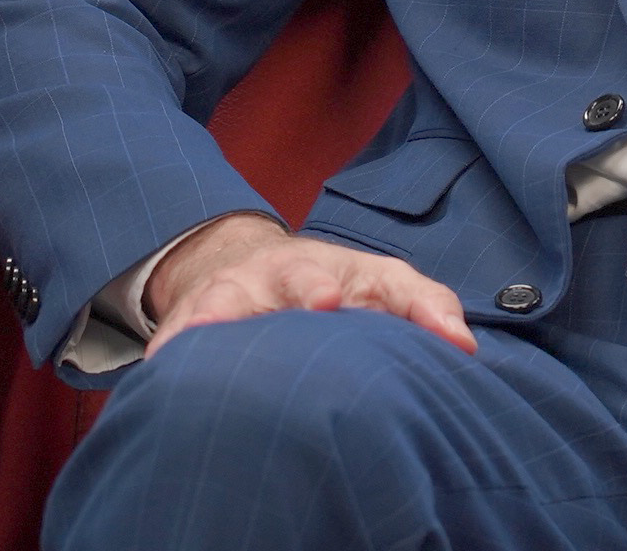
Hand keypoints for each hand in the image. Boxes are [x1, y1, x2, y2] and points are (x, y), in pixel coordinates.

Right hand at [142, 213, 476, 356]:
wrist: (249, 261)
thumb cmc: (332, 284)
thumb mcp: (381, 286)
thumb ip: (425, 308)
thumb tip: (465, 347)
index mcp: (335, 271)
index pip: (370, 280)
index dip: (374, 294)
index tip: (348, 301)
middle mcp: (283, 275)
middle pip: (296, 277)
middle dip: (307, 286)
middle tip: (321, 300)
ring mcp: (235, 291)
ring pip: (225, 300)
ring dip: (220, 315)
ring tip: (209, 333)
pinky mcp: (193, 315)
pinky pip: (176, 331)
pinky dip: (170, 344)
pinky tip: (161, 365)